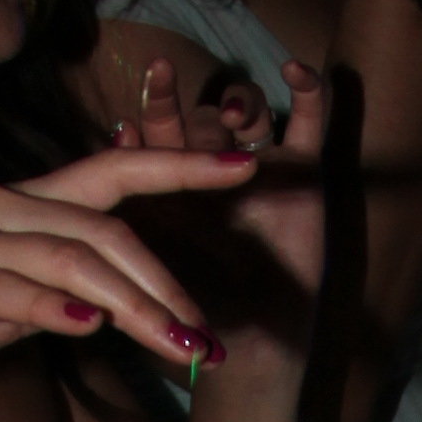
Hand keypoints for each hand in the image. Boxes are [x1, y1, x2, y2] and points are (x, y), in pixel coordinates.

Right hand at [0, 143, 252, 392]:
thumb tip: (110, 306)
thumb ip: (51, 292)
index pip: (113, 172)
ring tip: (182, 346)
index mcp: (17, 202)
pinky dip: (53, 305)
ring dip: (134, 306)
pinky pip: (5, 288)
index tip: (246, 166)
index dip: (180, 166)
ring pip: (70, 259)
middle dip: (169, 280)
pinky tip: (93, 324)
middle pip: (105, 229)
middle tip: (216, 333)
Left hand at [113, 43, 332, 334]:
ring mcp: (261, 170)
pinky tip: (295, 72)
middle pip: (202, 117)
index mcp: (175, 189)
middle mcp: (214, 174)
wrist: (254, 349)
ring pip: (250, 111)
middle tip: (166, 84)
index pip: (159, 134)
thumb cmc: (195, 315)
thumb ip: (125, 220)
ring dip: (239, 100)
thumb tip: (110, 154)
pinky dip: (309, 94)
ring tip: (234, 115)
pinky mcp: (305, 174)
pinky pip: (311, 125)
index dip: (153, 110)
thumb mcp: (149, 264)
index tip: (142, 98)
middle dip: (189, 103)